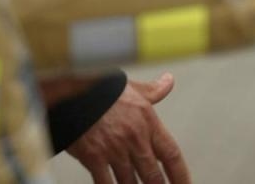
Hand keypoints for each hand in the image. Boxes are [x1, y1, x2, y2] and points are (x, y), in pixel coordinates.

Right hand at [64, 73, 191, 183]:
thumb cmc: (103, 88)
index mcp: (148, 121)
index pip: (171, 154)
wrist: (73, 89)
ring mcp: (114, 149)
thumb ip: (153, 90)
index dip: (181, 175)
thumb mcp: (132, 87)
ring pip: (130, 183)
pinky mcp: (93, 157)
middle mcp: (135, 138)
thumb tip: (169, 81)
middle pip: (153, 176)